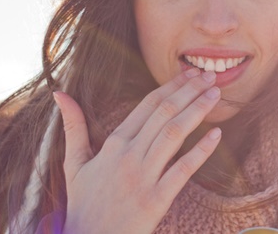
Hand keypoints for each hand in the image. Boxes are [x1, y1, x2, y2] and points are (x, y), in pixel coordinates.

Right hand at [53, 69, 220, 232]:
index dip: (172, 86)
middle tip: (210, 76)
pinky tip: (217, 135)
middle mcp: (129, 156)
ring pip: (174, 134)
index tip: (190, 74)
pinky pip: (183, 170)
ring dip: (197, 111)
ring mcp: (143, 177)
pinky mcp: (156, 200)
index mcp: (113, 144)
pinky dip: (202, 151)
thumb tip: (60, 94)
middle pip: (164, 114)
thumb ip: (73, 127)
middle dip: (190, 91)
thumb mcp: (74, 164)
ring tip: (216, 95)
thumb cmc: (84, 204)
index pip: (148, 105)